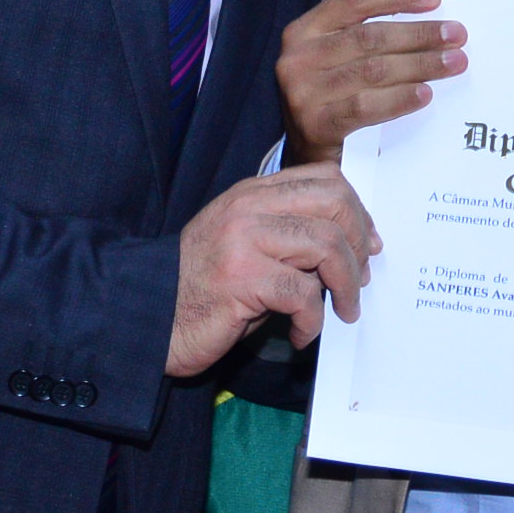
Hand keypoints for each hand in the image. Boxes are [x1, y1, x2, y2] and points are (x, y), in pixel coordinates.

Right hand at [168, 163, 378, 375]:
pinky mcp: (241, 279)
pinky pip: (303, 295)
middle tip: (360, 280)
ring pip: (327, 246)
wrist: (146, 316)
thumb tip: (353, 244)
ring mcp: (243, 240)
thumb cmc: (202, 288)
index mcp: (252, 193)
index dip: (357, 211)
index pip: (325, 178)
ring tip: (342, 311)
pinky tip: (299, 334)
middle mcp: (248, 208)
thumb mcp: (246, 246)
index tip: (367, 244)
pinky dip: (311, 321)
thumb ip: (289, 233)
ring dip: (346, 286)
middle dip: (359, 244)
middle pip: (335, 203)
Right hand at [276, 0, 466, 162]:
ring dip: (420, 65)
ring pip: (373, 70)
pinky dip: (400, 99)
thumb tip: (430, 26)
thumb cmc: (331, 99)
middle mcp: (299, 58)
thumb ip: (367, 40)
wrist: (306, 155)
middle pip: (370, 37)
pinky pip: (366, 106)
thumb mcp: (337, 60)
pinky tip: (425, 94)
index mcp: (304, 31)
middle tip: (456, 35)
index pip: (354, 1)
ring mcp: (304, 92)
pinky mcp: (316, 125)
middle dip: (419, 34)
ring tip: (454, 62)